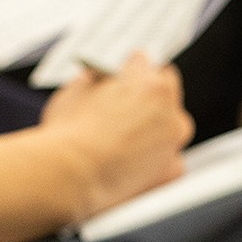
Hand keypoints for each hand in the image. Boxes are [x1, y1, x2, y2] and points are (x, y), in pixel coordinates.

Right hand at [38, 56, 192, 218]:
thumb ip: (93, 81)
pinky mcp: (173, 169)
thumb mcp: (73, 93)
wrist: (70, 177)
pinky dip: (156, 164)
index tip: (124, 79)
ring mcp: (173, 138)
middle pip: (166, 94)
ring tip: (126, 145)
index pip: (144, 64)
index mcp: (146, 80)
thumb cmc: (68, 136)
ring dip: (155, 133)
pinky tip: (132, 169)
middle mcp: (168, 106)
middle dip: (148, 100)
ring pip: (172, 129)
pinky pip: (170, 162)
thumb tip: (96, 79)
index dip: (129, 72)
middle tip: (125, 113)